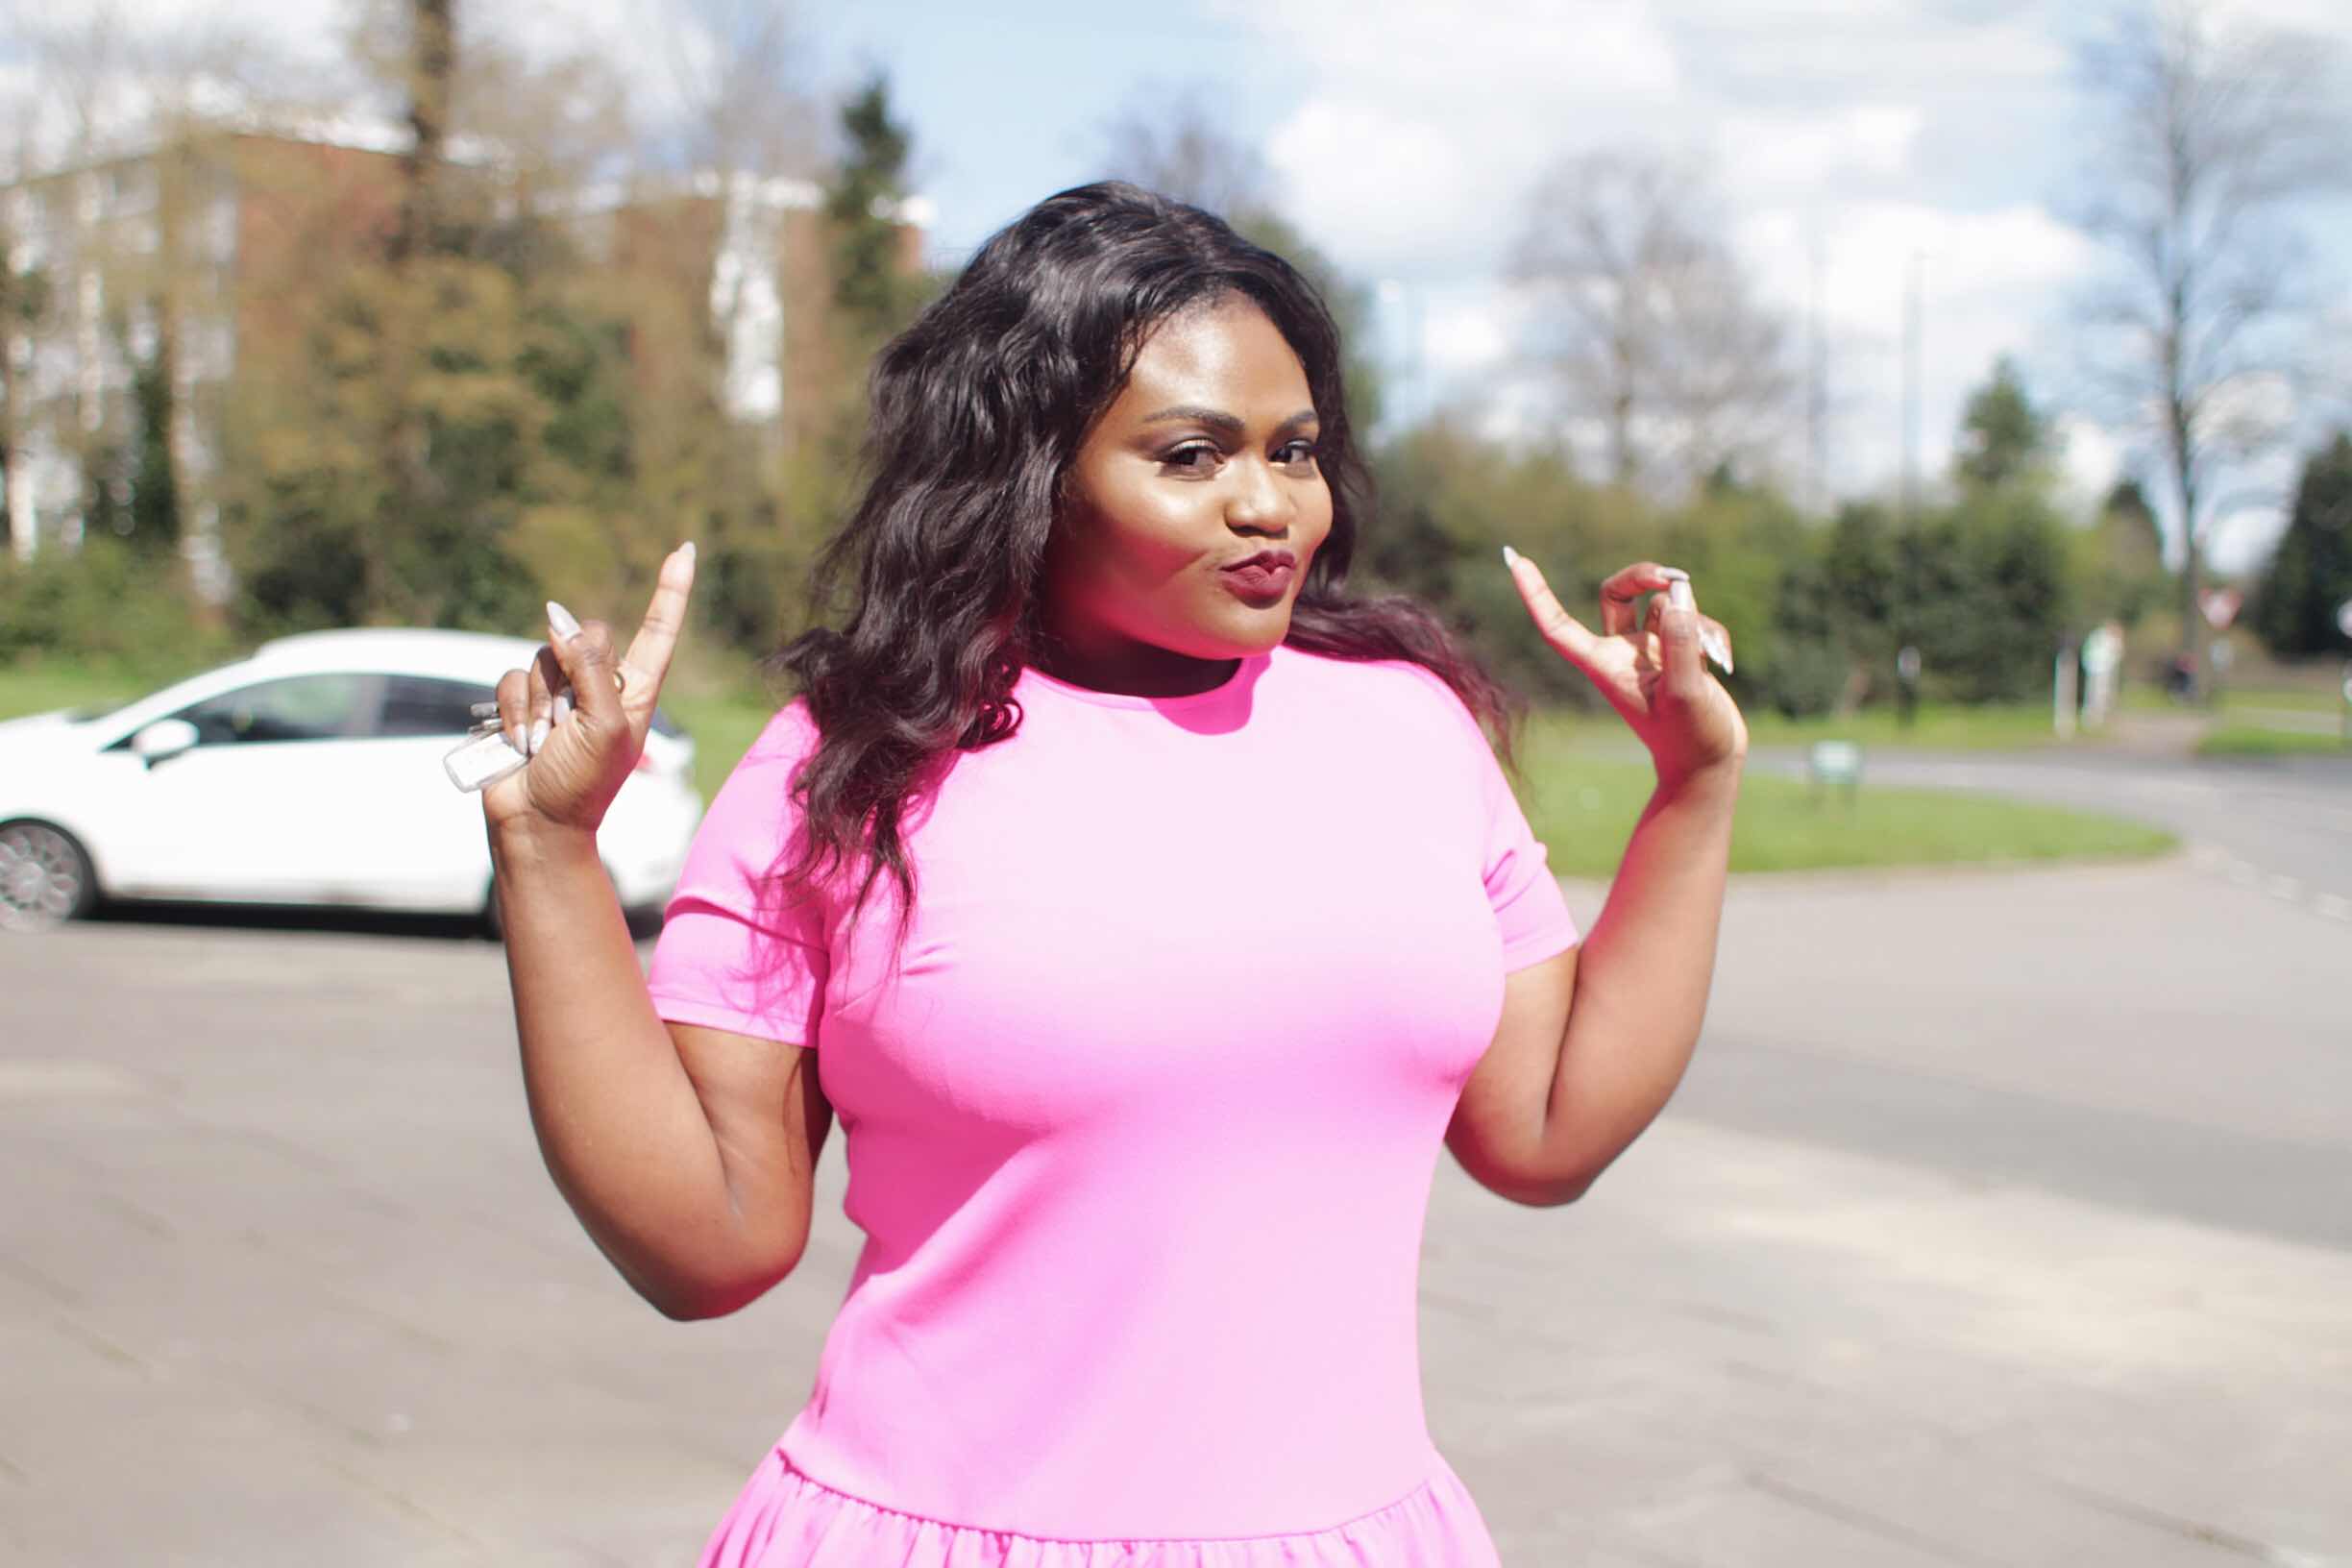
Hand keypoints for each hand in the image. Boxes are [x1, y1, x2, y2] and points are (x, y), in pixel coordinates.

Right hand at [484, 542, 695, 833]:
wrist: (538, 822)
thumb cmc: (583, 783)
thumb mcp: (604, 725)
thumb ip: (589, 668)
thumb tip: (560, 622)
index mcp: (638, 690)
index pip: (659, 629)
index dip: (671, 590)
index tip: (685, 550)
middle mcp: (601, 683)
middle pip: (585, 635)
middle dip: (571, 673)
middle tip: (569, 722)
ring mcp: (561, 692)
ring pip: (544, 657)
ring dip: (540, 702)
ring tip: (546, 742)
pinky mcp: (523, 701)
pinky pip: (512, 677)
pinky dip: (514, 710)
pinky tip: (520, 742)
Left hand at [1502, 552, 1747, 792]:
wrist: (1710, 764)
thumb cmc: (1690, 738)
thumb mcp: (1685, 691)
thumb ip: (1680, 642)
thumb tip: (1677, 593)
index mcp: (1604, 665)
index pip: (1558, 626)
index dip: (1536, 593)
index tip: (1514, 559)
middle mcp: (1621, 653)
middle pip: (1617, 592)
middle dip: (1644, 574)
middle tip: (1674, 577)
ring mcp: (1649, 650)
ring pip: (1665, 603)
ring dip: (1692, 615)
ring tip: (1711, 653)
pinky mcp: (1676, 652)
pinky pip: (1691, 620)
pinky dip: (1709, 632)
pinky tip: (1722, 661)